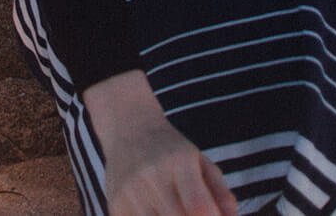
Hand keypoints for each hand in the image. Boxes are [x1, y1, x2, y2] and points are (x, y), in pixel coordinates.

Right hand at [85, 72, 238, 215]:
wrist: (127, 128)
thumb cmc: (171, 150)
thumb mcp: (200, 162)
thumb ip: (220, 192)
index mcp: (179, 162)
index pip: (198, 207)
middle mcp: (152, 176)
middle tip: (195, 213)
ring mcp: (130, 192)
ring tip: (175, 210)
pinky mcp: (115, 205)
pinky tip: (157, 212)